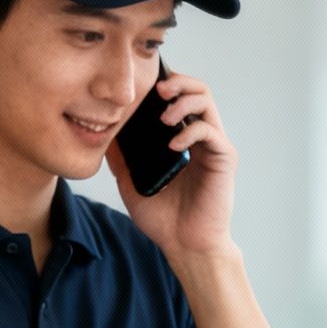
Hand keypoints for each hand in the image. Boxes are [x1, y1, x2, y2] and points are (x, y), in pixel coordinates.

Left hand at [102, 68, 238, 258]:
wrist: (184, 245)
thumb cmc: (163, 218)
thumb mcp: (130, 182)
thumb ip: (120, 158)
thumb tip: (102, 133)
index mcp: (181, 138)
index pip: (178, 97)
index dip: (165, 84)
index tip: (143, 86)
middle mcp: (200, 137)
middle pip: (197, 90)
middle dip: (177, 82)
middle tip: (157, 90)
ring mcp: (213, 146)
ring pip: (207, 102)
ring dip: (184, 101)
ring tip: (164, 116)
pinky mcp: (224, 158)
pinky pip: (210, 132)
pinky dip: (190, 131)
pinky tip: (173, 144)